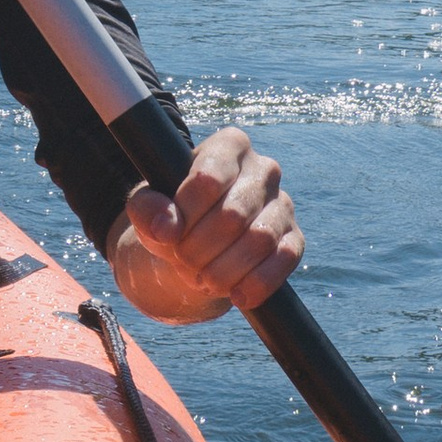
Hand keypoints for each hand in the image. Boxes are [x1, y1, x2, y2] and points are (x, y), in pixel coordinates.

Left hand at [112, 127, 302, 324]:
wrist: (198, 243)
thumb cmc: (174, 214)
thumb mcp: (149, 206)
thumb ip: (147, 208)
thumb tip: (166, 228)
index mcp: (229, 146)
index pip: (208, 178)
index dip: (185, 214)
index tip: (168, 233)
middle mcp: (264, 168)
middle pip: (232, 214)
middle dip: (200, 248)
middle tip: (182, 261)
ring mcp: (283, 204)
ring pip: (260, 239)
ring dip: (224, 270)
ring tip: (202, 280)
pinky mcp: (294, 238)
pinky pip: (285, 260)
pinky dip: (258, 283)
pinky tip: (236, 294)